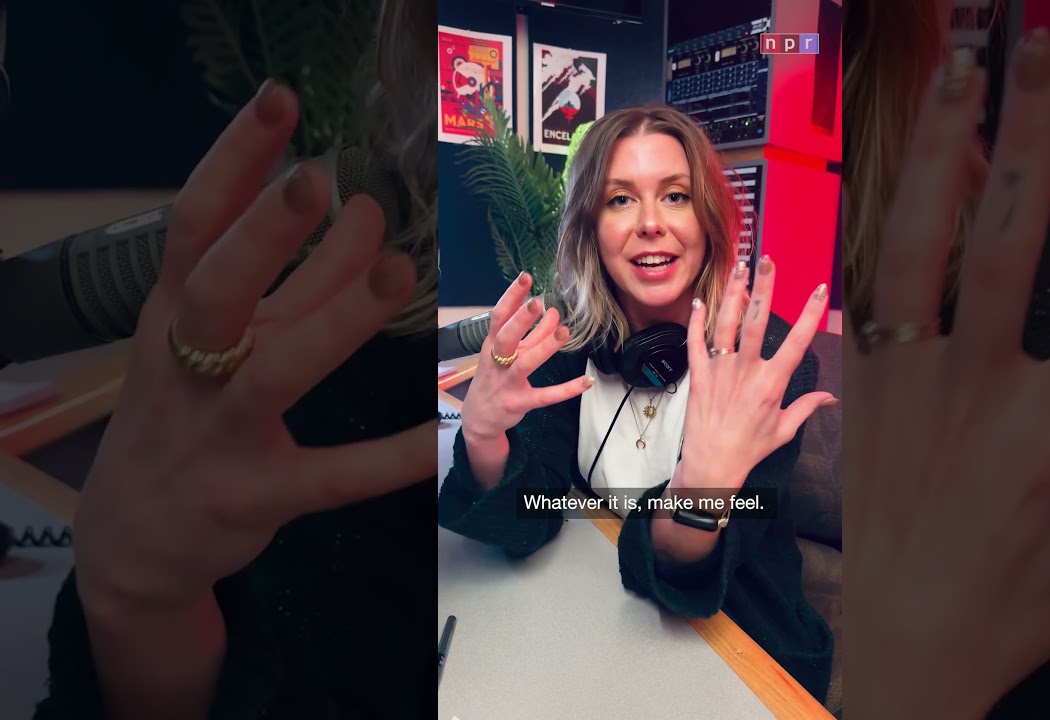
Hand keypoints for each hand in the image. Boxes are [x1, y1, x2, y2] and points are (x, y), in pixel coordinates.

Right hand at [73, 81, 434, 616]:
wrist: (132, 540)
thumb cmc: (181, 415)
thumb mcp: (212, 344)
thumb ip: (282, 282)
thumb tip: (360, 208)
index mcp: (171, 316)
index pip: (194, 225)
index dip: (234, 161)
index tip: (282, 103)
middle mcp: (186, 367)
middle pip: (216, 289)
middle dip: (265, 234)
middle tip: (321, 182)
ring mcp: (216, 435)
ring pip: (275, 371)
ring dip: (335, 320)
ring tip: (397, 271)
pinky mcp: (253, 496)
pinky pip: (330, 475)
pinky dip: (389, 457)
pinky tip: (440, 433)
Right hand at [459, 272, 591, 443]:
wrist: (479, 417)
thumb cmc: (494, 377)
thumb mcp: (506, 353)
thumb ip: (530, 334)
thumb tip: (552, 311)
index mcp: (492, 344)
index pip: (499, 316)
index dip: (511, 296)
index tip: (525, 278)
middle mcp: (497, 361)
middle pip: (506, 337)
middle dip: (520, 319)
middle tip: (537, 302)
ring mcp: (507, 383)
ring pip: (526, 364)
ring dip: (544, 347)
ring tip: (563, 332)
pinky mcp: (520, 403)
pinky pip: (545, 396)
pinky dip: (567, 389)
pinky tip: (586, 381)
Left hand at [678, 256, 837, 491]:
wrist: (711, 465)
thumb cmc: (749, 449)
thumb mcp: (784, 430)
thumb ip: (806, 407)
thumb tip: (829, 398)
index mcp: (771, 384)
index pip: (796, 342)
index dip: (810, 314)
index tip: (820, 290)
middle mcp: (746, 372)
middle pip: (756, 322)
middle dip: (764, 288)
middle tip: (768, 261)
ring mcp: (719, 371)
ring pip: (725, 324)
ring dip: (732, 293)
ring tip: (739, 267)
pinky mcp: (698, 375)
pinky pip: (695, 342)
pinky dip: (696, 321)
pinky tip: (699, 301)